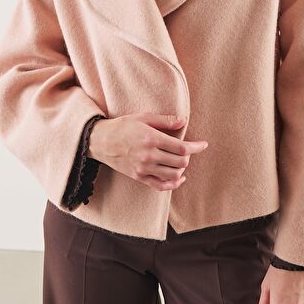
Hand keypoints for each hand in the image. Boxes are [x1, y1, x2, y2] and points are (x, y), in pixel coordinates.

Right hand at [88, 112, 208, 190]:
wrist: (100, 141)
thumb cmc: (122, 126)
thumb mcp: (143, 117)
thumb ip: (164, 120)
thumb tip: (183, 121)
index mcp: (151, 139)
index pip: (181, 147)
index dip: (196, 147)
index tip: (203, 144)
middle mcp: (149, 156)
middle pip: (180, 162)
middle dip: (189, 156)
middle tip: (189, 149)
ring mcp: (144, 169)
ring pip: (173, 175)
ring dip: (182, 168)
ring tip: (181, 160)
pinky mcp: (139, 177)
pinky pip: (161, 186)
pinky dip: (173, 184)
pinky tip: (179, 178)